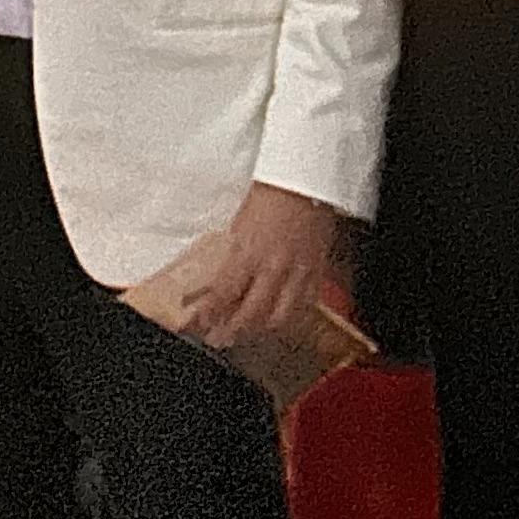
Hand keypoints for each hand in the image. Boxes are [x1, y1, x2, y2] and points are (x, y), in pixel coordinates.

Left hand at [182, 181, 340, 349]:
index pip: (224, 294)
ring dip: (261, 328)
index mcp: (248, 253)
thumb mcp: (240, 225)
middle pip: (251, 314)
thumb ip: (233, 257)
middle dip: (233, 330)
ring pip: (280, 316)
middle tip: (222, 338)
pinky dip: (291, 316)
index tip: (201, 323)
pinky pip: (304, 306)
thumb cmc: (271, 194)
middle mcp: (273, 268)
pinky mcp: (316, 272)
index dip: (211, 314)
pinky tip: (281, 318)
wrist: (305, 180)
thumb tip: (222, 280)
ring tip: (250, 332)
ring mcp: (297, 272)